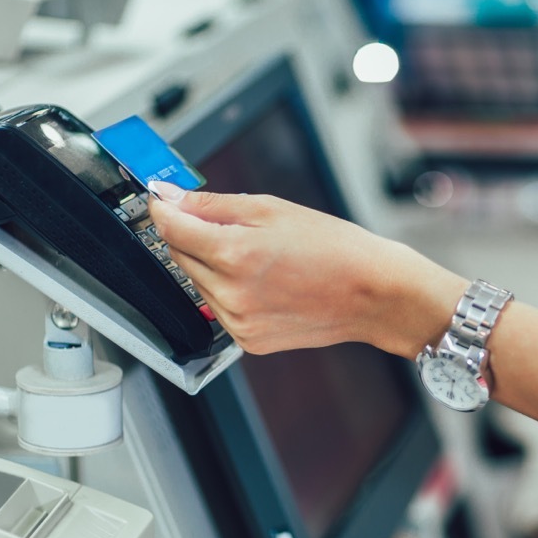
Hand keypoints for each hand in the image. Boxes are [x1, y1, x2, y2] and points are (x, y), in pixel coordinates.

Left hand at [147, 183, 467, 356]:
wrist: (374, 294)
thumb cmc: (335, 247)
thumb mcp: (272, 208)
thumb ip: (213, 205)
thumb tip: (171, 198)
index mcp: (234, 254)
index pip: (171, 228)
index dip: (164, 207)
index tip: (164, 197)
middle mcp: (230, 294)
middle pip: (181, 256)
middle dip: (195, 235)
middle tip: (233, 225)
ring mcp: (238, 322)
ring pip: (199, 284)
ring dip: (214, 265)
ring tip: (260, 257)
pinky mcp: (249, 340)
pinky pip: (220, 309)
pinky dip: (232, 292)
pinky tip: (266, 282)